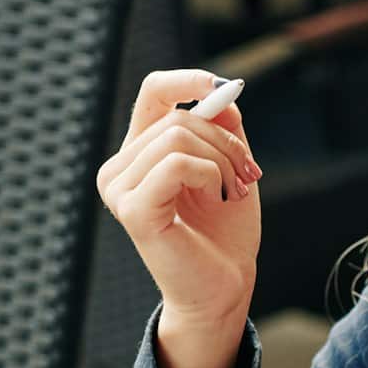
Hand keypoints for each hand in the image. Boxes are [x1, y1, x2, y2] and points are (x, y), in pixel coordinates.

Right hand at [97, 70, 263, 334]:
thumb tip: (219, 90)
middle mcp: (119, 168)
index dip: (187, 80)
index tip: (222, 86)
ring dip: (221, 161)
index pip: (153, 92)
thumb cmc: (225, 232)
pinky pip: (176, 163)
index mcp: (140, 153)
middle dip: (225, 141)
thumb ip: (222, 126)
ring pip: (177, 136)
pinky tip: (216, 199)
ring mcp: (118, 189)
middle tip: (248, 174)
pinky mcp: (131, 210)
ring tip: (231, 192)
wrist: (226, 287)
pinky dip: (209, 175)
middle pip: (177, 116)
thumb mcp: (229, 165)